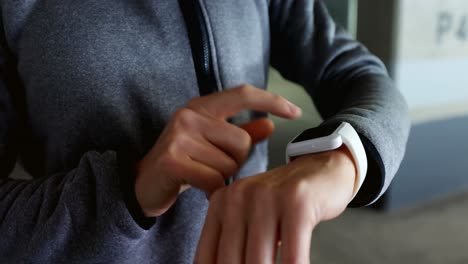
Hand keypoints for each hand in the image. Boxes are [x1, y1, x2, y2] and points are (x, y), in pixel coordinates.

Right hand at [135, 85, 301, 216]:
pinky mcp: (173, 159)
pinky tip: (199, 189)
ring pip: (229, 164)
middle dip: (235, 161)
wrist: (144, 183)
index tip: (295, 111)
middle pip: (242, 142)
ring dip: (222, 177)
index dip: (271, 100)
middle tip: (213, 166)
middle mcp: (189, 115)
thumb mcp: (211, 142)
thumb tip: (270, 126)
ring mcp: (179, 135)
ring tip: (201, 175)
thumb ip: (240, 133)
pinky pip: (214, 180)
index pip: (242, 94)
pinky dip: (212, 191)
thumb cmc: (183, 161)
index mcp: (201, 106)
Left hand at [194, 146, 356, 263]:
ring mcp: (266, 197)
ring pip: (259, 262)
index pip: (207, 258)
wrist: (320, 167)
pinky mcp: (296, 201)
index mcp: (220, 204)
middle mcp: (238, 197)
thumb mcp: (251, 218)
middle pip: (232, 263)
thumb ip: (234, 245)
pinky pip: (292, 254)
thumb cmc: (284, 202)